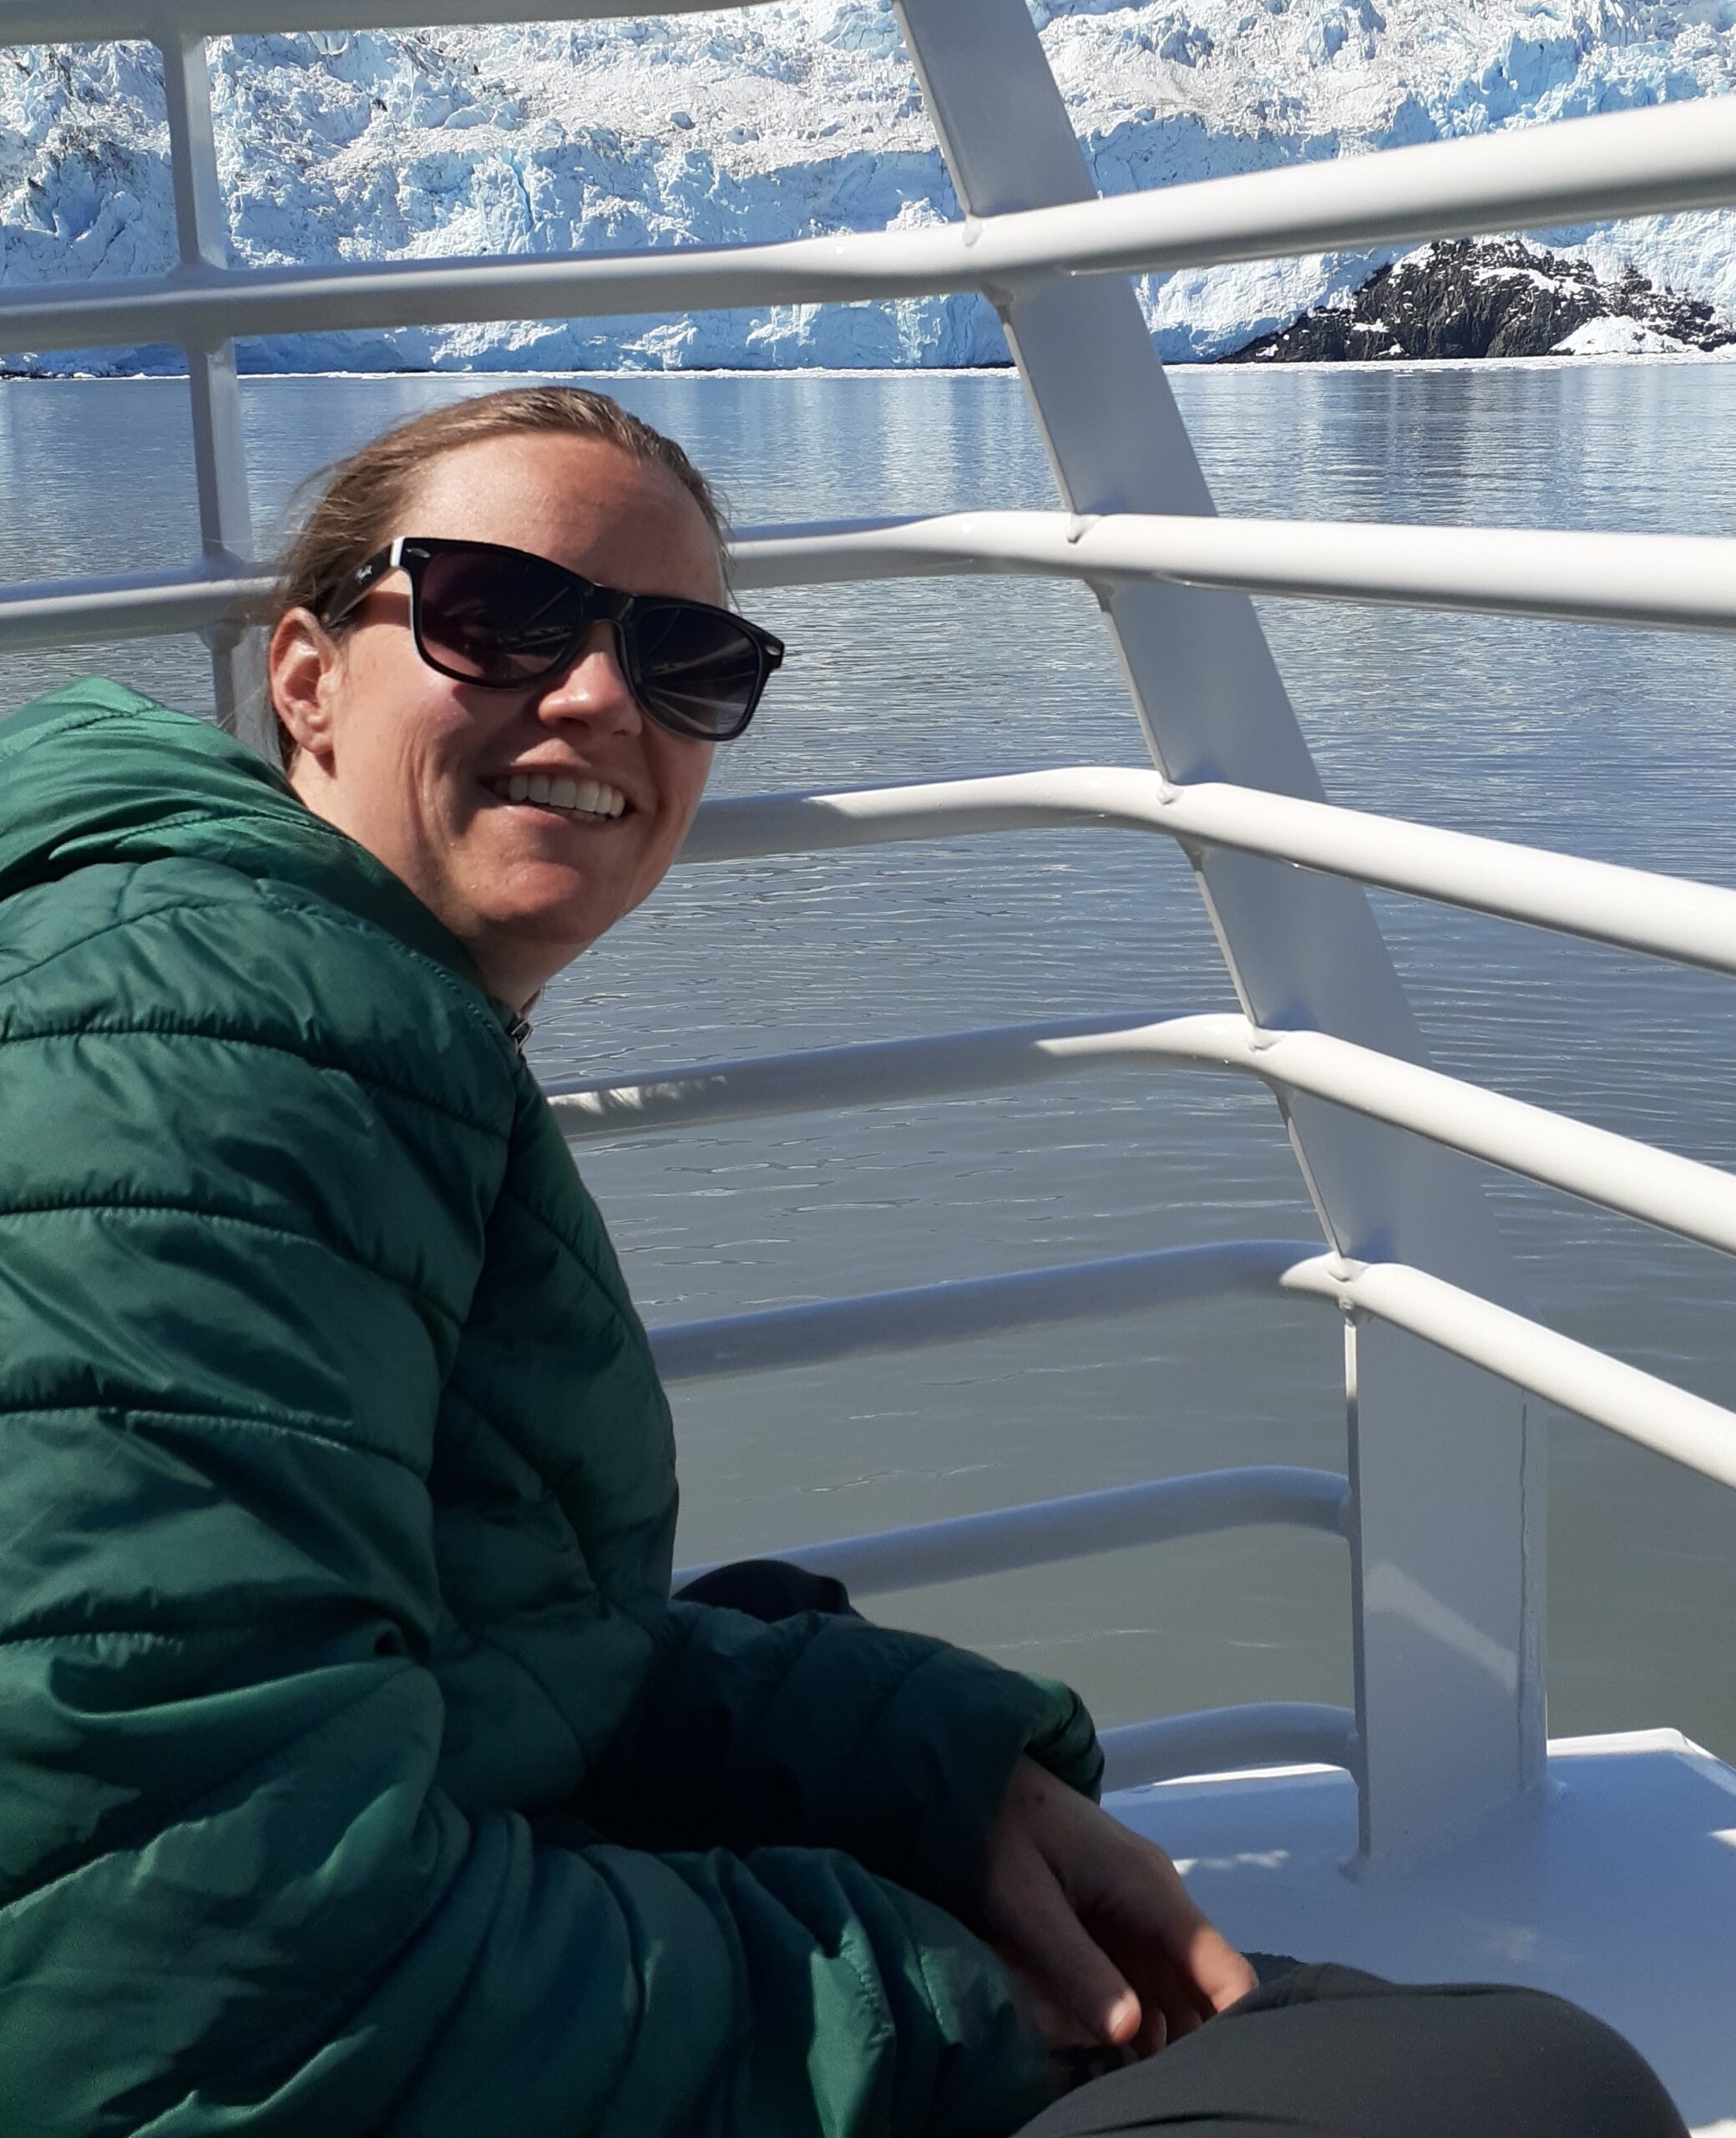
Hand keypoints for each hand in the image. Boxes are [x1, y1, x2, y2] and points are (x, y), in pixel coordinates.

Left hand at [977, 1756, 1255, 2062]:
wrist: (975, 1778)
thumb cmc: (998, 1833)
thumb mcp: (1026, 1903)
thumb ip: (1077, 1966)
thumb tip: (1130, 2033)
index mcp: (1149, 1890)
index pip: (1221, 1966)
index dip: (1236, 2024)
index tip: (1226, 2078)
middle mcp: (1158, 1900)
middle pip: (1202, 1987)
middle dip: (1198, 2044)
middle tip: (1175, 2096)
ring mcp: (1138, 1909)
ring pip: (1174, 1988)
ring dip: (1166, 2039)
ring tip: (1145, 2089)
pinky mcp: (1115, 1920)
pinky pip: (1142, 1978)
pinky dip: (1138, 2020)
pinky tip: (1119, 2063)